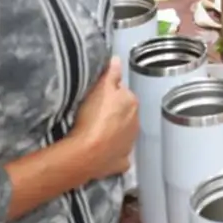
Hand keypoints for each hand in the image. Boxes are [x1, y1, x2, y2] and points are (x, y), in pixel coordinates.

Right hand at [71, 58, 138, 179]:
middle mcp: (136, 123)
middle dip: (114, 114)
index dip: (110, 95)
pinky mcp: (122, 163)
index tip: (98, 98)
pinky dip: (114, 154)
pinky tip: (104, 153)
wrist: (87, 152)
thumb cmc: (93, 116)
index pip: (123, 94)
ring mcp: (130, 145)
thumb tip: (117, 59)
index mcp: (133, 103)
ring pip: (123, 134)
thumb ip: (111, 73)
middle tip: (94, 115)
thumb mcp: (100, 88)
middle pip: (124, 114)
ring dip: (114, 133)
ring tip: (96, 133)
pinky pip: (119, 156)